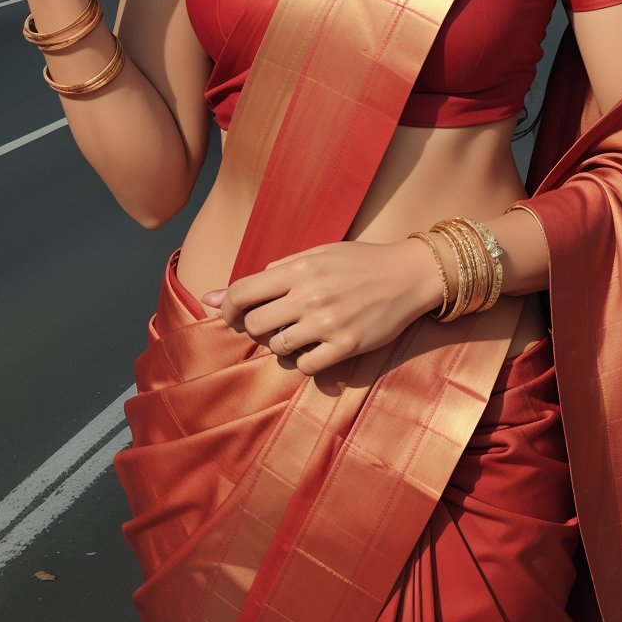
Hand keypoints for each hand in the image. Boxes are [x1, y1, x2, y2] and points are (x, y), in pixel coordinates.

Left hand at [202, 239, 443, 376]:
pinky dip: (304, 361)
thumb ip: (272, 272)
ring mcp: (328, 322)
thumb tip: (213, 296)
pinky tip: (316, 348)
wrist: (408, 274)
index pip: (242, 291)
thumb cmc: (358, 262)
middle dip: (255, 329)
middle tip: (270, 326)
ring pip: (278, 348)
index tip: (230, 316)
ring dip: (281, 345)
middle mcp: (310, 295)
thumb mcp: (317, 254)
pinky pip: (305, 366)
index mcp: (299, 268)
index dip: (227, 308)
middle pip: (255, 325)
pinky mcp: (347, 346)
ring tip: (297, 335)